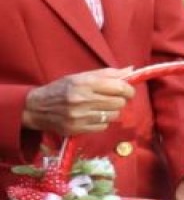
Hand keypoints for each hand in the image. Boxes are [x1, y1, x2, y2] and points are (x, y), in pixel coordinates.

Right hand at [21, 68, 135, 136]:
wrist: (36, 107)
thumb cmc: (62, 89)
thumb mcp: (81, 76)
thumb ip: (107, 74)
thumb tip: (131, 70)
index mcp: (85, 83)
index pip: (119, 87)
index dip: (129, 90)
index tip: (128, 91)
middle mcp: (83, 99)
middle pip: (119, 103)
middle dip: (120, 100)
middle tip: (113, 99)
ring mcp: (80, 116)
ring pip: (113, 116)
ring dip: (111, 112)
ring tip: (100, 107)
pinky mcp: (77, 129)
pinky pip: (103, 127)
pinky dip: (102, 122)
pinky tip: (92, 116)